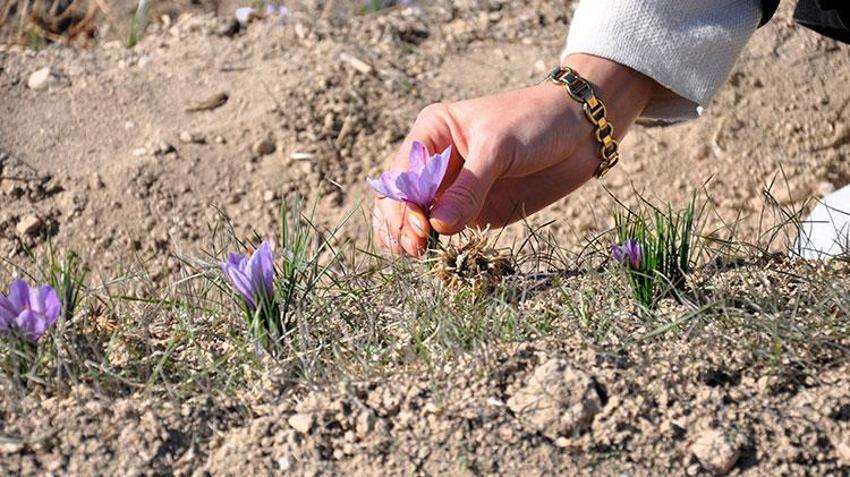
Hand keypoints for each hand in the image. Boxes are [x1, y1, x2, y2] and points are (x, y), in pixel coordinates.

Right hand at [372, 54, 657, 255]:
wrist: (580, 130)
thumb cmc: (534, 121)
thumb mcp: (498, 147)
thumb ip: (469, 188)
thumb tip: (438, 226)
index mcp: (433, 134)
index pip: (402, 174)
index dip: (403, 203)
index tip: (421, 226)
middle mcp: (437, 163)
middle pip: (401, 199)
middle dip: (401, 224)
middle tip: (415, 247)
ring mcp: (454, 190)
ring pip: (418, 219)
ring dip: (411, 238)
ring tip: (416, 254)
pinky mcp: (475, 211)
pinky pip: (448, 231)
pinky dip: (437, 246)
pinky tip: (431, 256)